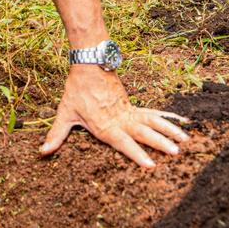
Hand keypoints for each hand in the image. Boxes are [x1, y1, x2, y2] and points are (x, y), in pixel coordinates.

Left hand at [40, 65, 189, 167]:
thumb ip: (56, 134)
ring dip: (169, 130)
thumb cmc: (77, 89)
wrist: (89, 62)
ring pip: (153, 121)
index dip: (137, 154)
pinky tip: (181, 123)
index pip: (123, 142)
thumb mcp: (65, 112)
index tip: (151, 165)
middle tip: (176, 153)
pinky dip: (167, 118)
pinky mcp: (133, 104)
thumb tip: (42, 151)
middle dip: (160, 143)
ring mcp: (129, 111)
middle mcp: (121, 119)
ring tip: (186, 140)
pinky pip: (153, 113)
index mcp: (106, 125)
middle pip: (144, 132)